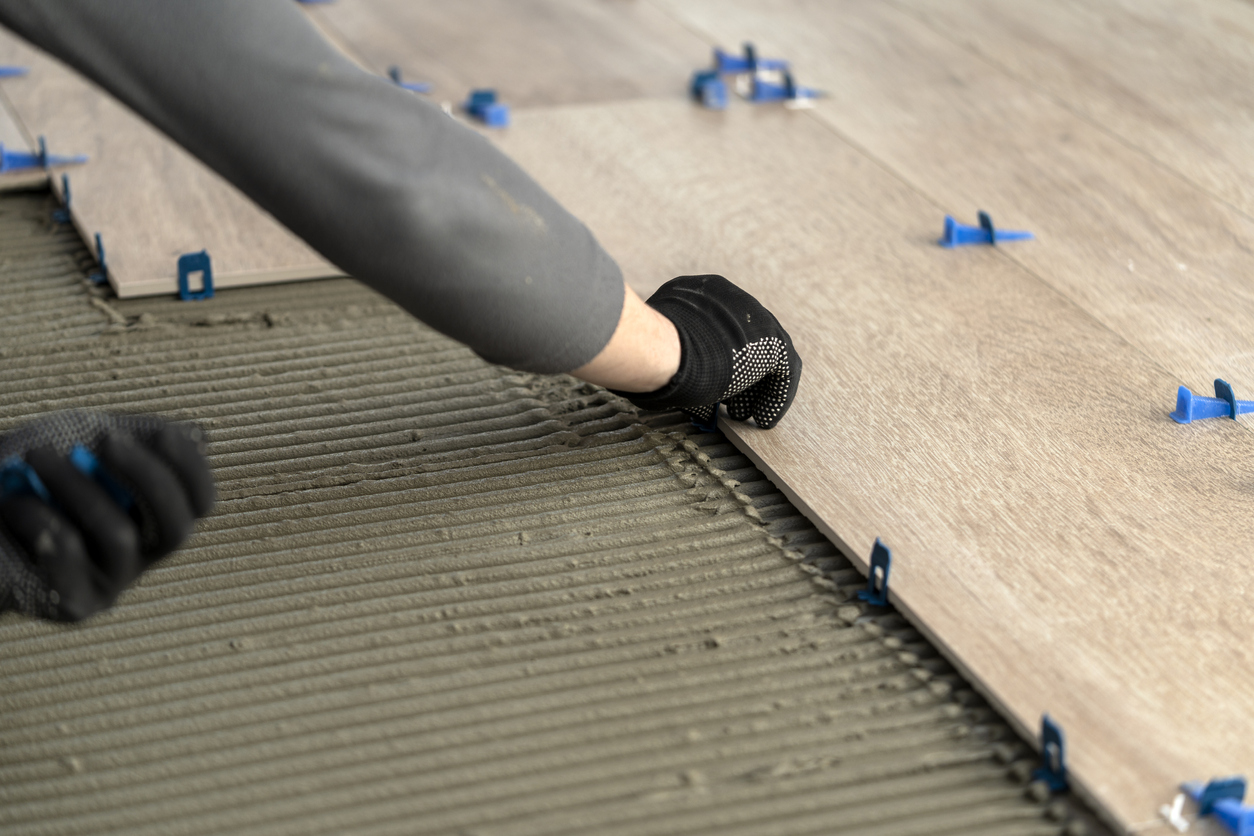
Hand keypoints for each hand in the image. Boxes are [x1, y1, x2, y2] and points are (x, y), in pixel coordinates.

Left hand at [0, 411, 213, 621]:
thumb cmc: (33, 472)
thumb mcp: (91, 439)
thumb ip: (142, 436)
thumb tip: (202, 435)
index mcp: (154, 519)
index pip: (199, 504)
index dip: (192, 470)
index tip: (162, 433)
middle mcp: (142, 556)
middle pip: (176, 529)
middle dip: (148, 477)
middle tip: (105, 439)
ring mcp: (111, 584)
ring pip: (119, 535)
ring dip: (77, 487)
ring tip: (36, 457)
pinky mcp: (75, 604)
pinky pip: (72, 556)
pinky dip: (42, 518)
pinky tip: (16, 502)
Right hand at [614, 275, 801, 429]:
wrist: (661, 349)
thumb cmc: (643, 353)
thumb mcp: (649, 348)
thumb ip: (661, 354)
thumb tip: (652, 382)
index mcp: (695, 294)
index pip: (712, 329)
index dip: (712, 360)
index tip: (707, 383)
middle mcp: (727, 298)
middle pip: (739, 341)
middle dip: (735, 375)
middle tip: (730, 403)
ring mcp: (752, 317)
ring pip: (762, 355)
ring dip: (756, 387)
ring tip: (747, 414)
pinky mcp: (772, 341)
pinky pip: (783, 371)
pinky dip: (774, 396)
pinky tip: (763, 418)